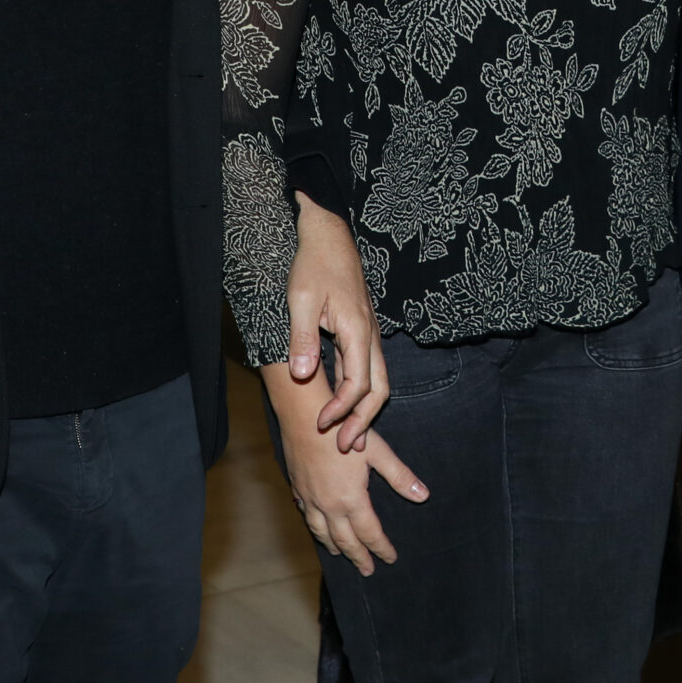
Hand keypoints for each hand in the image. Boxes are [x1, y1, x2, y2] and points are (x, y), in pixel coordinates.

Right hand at [263, 353, 426, 575]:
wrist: (304, 418)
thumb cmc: (343, 431)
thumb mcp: (377, 452)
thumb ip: (400, 476)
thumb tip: (423, 495)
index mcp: (351, 500)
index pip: (370, 533)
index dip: (382, 548)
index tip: (391, 558)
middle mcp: (329, 506)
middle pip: (346, 541)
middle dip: (358, 557)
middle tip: (367, 570)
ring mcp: (310, 500)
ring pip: (323, 533)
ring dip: (334, 547)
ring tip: (341, 556)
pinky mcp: (297, 490)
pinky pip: (307, 518)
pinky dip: (316, 530)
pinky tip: (319, 529)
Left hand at [289, 191, 385, 451]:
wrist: (329, 235)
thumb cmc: (314, 263)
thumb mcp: (301, 299)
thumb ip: (302, 338)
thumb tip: (303, 374)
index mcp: (357, 330)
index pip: (358, 384)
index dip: (341, 409)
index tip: (321, 424)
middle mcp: (370, 336)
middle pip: (380, 390)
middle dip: (364, 421)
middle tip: (347, 447)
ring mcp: (369, 335)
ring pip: (378, 382)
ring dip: (365, 411)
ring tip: (349, 435)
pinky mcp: (361, 332)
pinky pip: (367, 370)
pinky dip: (360, 394)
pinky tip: (344, 406)